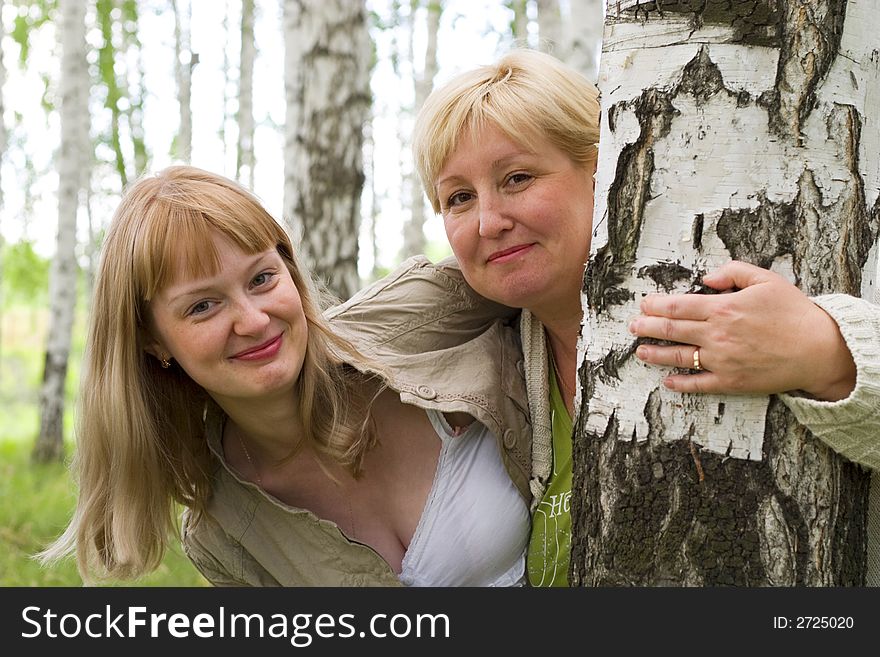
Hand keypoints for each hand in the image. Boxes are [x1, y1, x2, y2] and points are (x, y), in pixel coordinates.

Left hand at [628, 261, 856, 400]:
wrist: (820, 349)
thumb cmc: (794, 313)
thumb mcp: (766, 280)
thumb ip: (733, 272)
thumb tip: (705, 278)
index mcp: (723, 308)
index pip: (677, 305)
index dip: (655, 305)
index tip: (644, 304)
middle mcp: (717, 335)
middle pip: (671, 329)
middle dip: (647, 327)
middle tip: (633, 326)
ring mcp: (722, 360)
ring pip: (679, 357)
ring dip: (655, 354)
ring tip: (640, 352)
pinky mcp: (731, 381)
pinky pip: (699, 384)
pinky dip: (680, 383)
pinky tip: (668, 381)